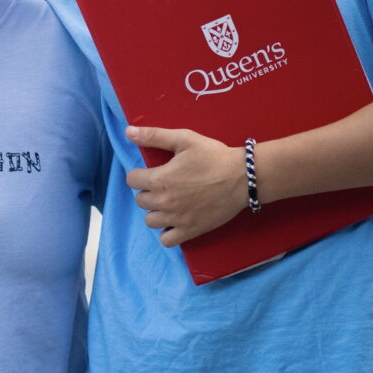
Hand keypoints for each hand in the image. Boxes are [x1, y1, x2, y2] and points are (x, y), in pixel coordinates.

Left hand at [124, 126, 247, 246]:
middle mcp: (165, 202)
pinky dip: (167, 232)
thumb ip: (154, 136)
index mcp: (160, 179)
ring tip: (168, 201)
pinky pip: (167, 240)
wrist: (243, 177)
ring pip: (150, 221)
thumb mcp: (184, 139)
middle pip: (140, 200)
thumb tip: (128, 131)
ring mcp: (177, 219)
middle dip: (147, 191)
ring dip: (155, 211)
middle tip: (164, 184)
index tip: (151, 171)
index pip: (132, 180)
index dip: (139, 174)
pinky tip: (175, 220)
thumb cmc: (213, 155)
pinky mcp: (191, 231)